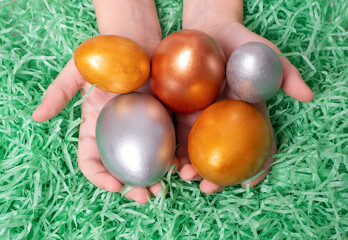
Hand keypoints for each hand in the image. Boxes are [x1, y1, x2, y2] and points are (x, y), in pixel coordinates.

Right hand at [32, 0, 167, 203]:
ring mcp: (140, 130)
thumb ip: (59, 93)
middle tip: (145, 197)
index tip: (115, 186)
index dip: (99, 177)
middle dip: (130, 186)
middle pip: (120, 168)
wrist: (138, 44)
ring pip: (144, 162)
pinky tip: (179, 167)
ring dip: (152, 179)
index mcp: (95, 128)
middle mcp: (117, 134)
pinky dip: (170, 160)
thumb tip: (37, 117)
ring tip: (162, 189)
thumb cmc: (106, 56)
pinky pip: (165, 146)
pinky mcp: (161, 123)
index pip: (91, 160)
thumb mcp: (78, 71)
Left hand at [177, 0, 313, 192]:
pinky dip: (173, 149)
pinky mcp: (181, 112)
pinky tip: (166, 159)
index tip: (250, 184)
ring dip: (191, 168)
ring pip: (199, 152)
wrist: (208, 29)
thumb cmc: (241, 43)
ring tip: (182, 175)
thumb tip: (308, 96)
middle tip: (207, 187)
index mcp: (248, 116)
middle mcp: (226, 124)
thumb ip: (285, 73)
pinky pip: (177, 135)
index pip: (257, 148)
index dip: (257, 168)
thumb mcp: (265, 54)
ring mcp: (203, 120)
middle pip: (225, 157)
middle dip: (217, 177)